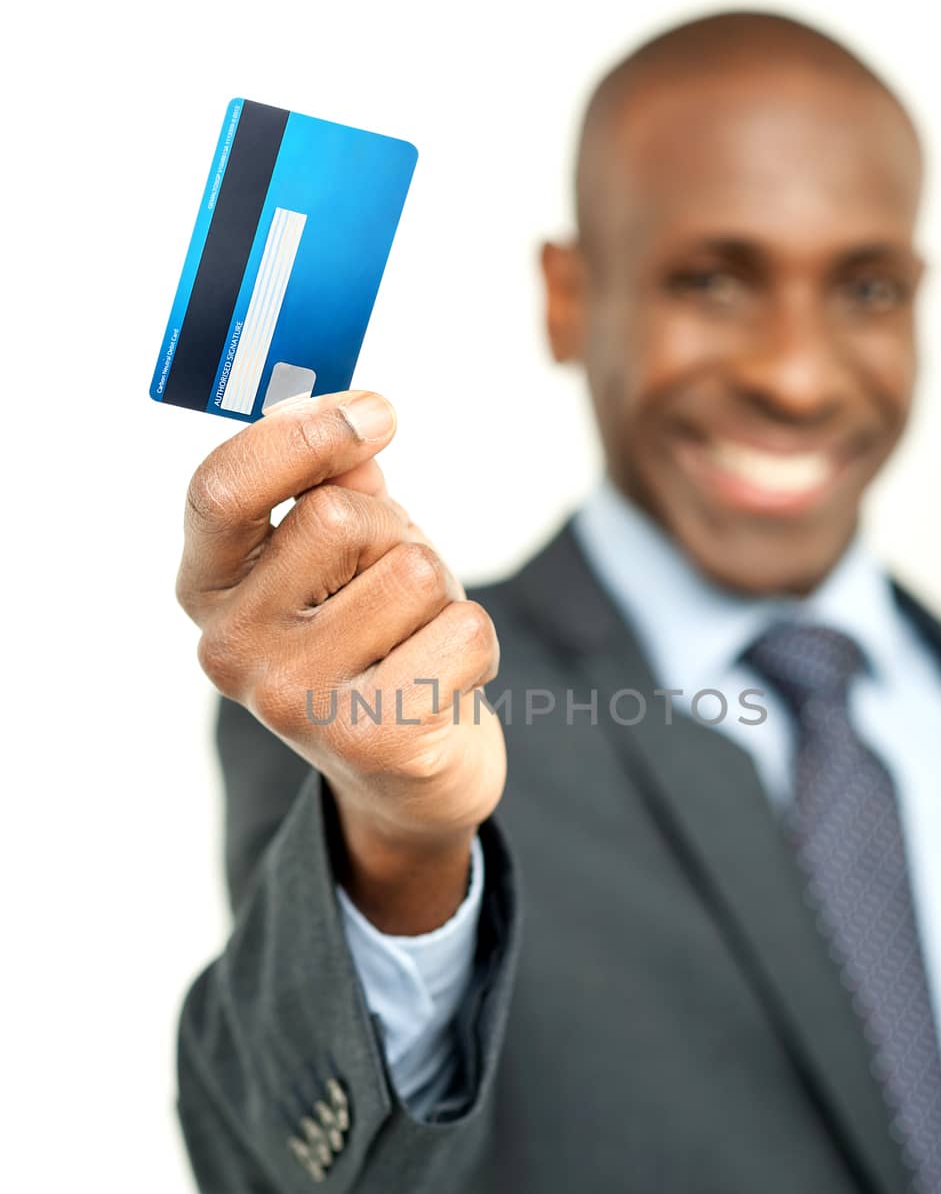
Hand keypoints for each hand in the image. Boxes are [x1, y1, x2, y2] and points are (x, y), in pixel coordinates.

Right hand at [176, 390, 506, 929]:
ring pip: (415, 572)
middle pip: (339, 515)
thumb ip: (337, 488)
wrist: (408, 781)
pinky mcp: (369, 743)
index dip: (301, 435)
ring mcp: (293, 702)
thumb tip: (355, 435)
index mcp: (208, 590)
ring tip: (419, 643)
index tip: (377, 412)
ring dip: (443, 597)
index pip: (222, 488)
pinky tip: (444, 686)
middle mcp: (230, 649)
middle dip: (395, 533)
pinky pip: (464, 632)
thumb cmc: (375, 641)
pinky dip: (477, 648)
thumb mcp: (346, 558)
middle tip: (398, 592)